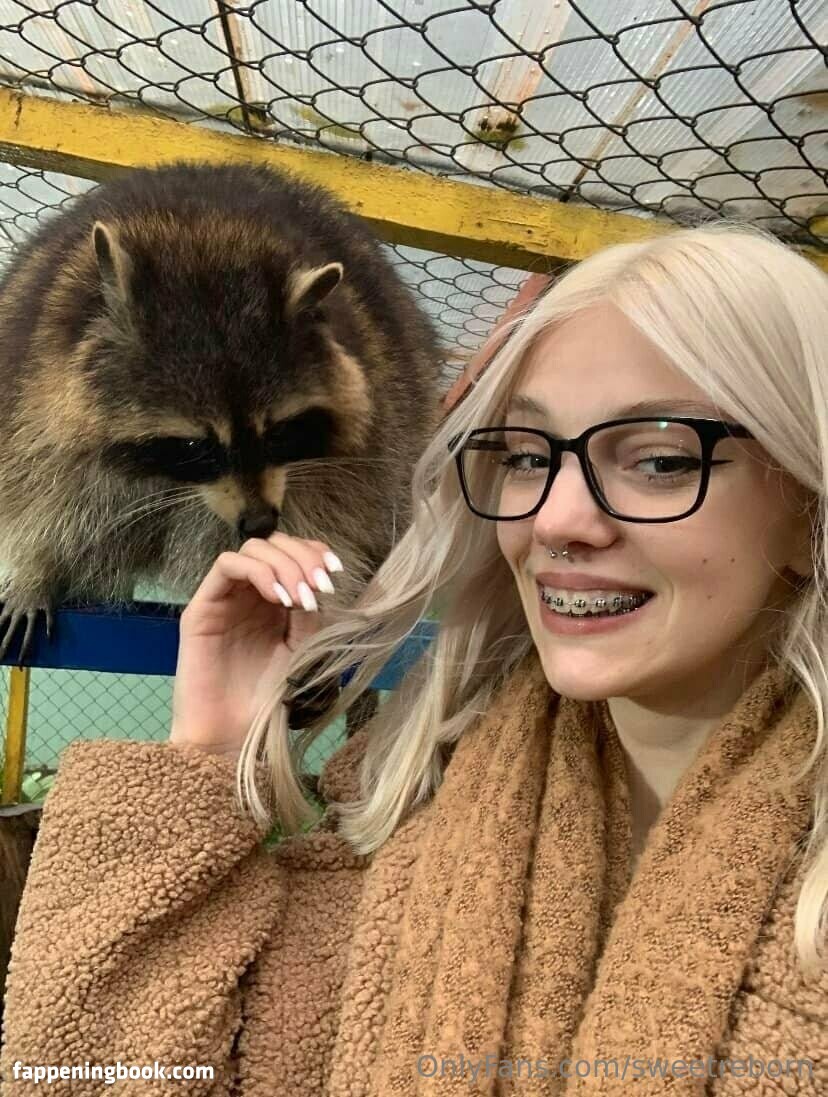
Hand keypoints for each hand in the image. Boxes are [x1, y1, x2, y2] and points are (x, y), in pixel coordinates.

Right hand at [169, 533, 343, 757]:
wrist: (234, 733)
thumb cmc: (268, 696)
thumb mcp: (302, 648)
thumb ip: (310, 615)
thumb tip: (320, 585)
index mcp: (274, 598)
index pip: (292, 553)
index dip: (314, 552)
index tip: (337, 571)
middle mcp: (249, 592)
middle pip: (274, 544)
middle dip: (303, 557)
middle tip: (322, 586)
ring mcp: (225, 597)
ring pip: (252, 549)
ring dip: (285, 565)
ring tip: (302, 598)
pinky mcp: (202, 607)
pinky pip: (226, 566)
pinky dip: (259, 572)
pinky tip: (279, 598)